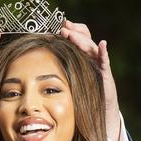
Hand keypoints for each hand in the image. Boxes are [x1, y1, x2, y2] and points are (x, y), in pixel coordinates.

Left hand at [60, 21, 120, 140]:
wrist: (97, 115)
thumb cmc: (78, 99)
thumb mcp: (64, 83)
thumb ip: (55, 72)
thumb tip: (35, 63)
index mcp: (80, 59)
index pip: (77, 38)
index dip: (71, 30)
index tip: (61, 25)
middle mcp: (90, 60)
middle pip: (85, 39)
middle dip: (74, 32)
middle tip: (63, 28)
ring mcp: (99, 67)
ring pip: (92, 48)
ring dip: (82, 40)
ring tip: (72, 34)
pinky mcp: (106, 77)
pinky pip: (105, 63)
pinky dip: (104, 53)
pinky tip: (103, 45)